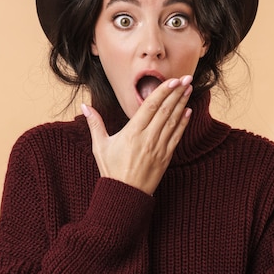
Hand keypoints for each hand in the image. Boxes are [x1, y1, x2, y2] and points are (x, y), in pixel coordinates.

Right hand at [81, 75, 193, 194]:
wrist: (125, 195)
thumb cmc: (111, 170)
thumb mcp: (100, 146)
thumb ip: (95, 124)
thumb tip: (84, 106)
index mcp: (133, 132)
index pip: (151, 105)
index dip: (163, 91)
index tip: (173, 80)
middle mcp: (148, 138)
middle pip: (166, 110)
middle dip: (177, 92)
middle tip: (187, 78)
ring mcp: (159, 147)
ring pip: (173, 121)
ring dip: (182, 103)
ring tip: (189, 89)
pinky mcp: (166, 156)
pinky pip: (177, 136)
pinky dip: (183, 123)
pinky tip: (188, 111)